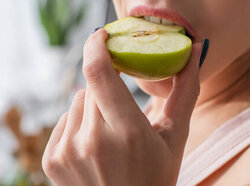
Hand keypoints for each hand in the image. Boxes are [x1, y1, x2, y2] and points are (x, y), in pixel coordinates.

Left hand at [42, 28, 203, 185]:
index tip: (102, 35)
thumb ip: (185, 92)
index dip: (96, 45)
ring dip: (92, 108)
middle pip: (91, 86)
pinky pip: (63, 122)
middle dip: (107, 88)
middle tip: (122, 114)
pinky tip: (93, 151)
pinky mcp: (52, 160)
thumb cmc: (155, 178)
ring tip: (110, 139)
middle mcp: (93, 141)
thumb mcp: (175, 138)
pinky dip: (78, 127)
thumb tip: (197, 51)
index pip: (99, 73)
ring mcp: (68, 152)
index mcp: (128, 133)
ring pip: (77, 102)